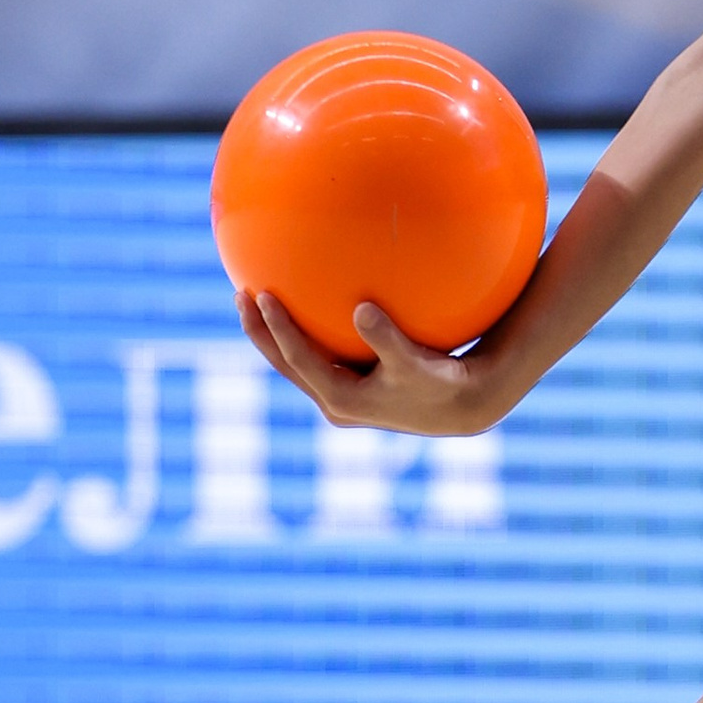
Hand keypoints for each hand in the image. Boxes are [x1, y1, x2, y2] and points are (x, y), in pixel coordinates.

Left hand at [239, 290, 504, 434]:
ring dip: (275, 335)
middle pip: (285, 365)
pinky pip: (320, 356)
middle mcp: (335, 402)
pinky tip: (309, 300)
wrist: (462, 407)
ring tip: (258, 299)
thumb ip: (388, 340)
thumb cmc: (442, 381)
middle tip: (240, 295)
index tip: (260, 296)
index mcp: (343, 398)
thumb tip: (361, 309)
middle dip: (260, 332)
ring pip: (297, 364)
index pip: (298, 361)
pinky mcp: (353, 387)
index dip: (276, 330)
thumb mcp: (417, 363)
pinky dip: (306, 332)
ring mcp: (342, 397)